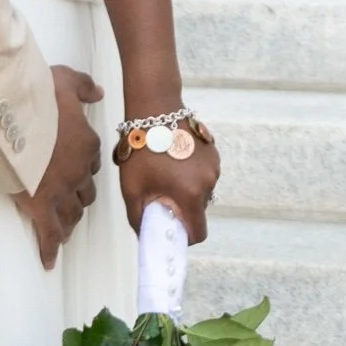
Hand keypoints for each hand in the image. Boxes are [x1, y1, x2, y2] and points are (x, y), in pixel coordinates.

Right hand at [17, 64, 103, 270]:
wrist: (12, 110)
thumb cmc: (36, 92)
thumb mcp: (66, 80)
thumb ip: (84, 87)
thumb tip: (98, 93)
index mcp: (88, 144)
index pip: (92, 163)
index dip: (83, 167)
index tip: (74, 168)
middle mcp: (80, 172)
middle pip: (85, 193)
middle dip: (78, 198)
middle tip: (68, 202)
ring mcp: (60, 191)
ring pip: (72, 215)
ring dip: (69, 223)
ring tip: (63, 232)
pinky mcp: (39, 205)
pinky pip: (48, 234)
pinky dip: (49, 249)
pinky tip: (49, 262)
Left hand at [116, 130, 218, 246]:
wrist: (154, 108)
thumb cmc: (141, 148)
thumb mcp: (132, 188)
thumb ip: (139, 217)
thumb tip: (145, 234)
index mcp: (191, 194)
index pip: (198, 232)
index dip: (184, 237)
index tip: (170, 228)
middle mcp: (208, 181)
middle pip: (198, 210)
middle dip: (181, 209)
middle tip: (159, 195)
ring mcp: (213, 166)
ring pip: (201, 191)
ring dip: (186, 190)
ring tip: (164, 173)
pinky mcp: (213, 152)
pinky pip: (203, 174)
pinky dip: (190, 174)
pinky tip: (173, 160)